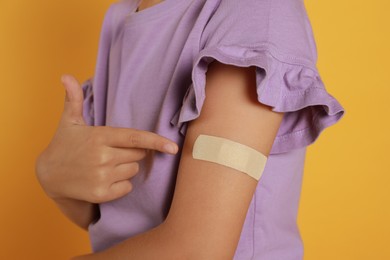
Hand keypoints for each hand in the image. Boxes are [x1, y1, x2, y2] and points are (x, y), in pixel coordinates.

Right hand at [36, 74, 177, 203]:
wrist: (48, 175)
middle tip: (113, 150)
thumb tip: (65, 75)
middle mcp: (103, 156)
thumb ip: (73, 99)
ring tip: (105, 164)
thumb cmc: (64, 145)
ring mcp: (102, 176)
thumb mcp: (69, 121)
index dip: (156, 141)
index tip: (173, 147)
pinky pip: (127, 187)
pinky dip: (121, 184)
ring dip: (126, 167)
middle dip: (132, 151)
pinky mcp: (101, 193)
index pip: (135, 138)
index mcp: (100, 136)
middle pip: (139, 154)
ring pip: (133, 170)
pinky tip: (104, 178)